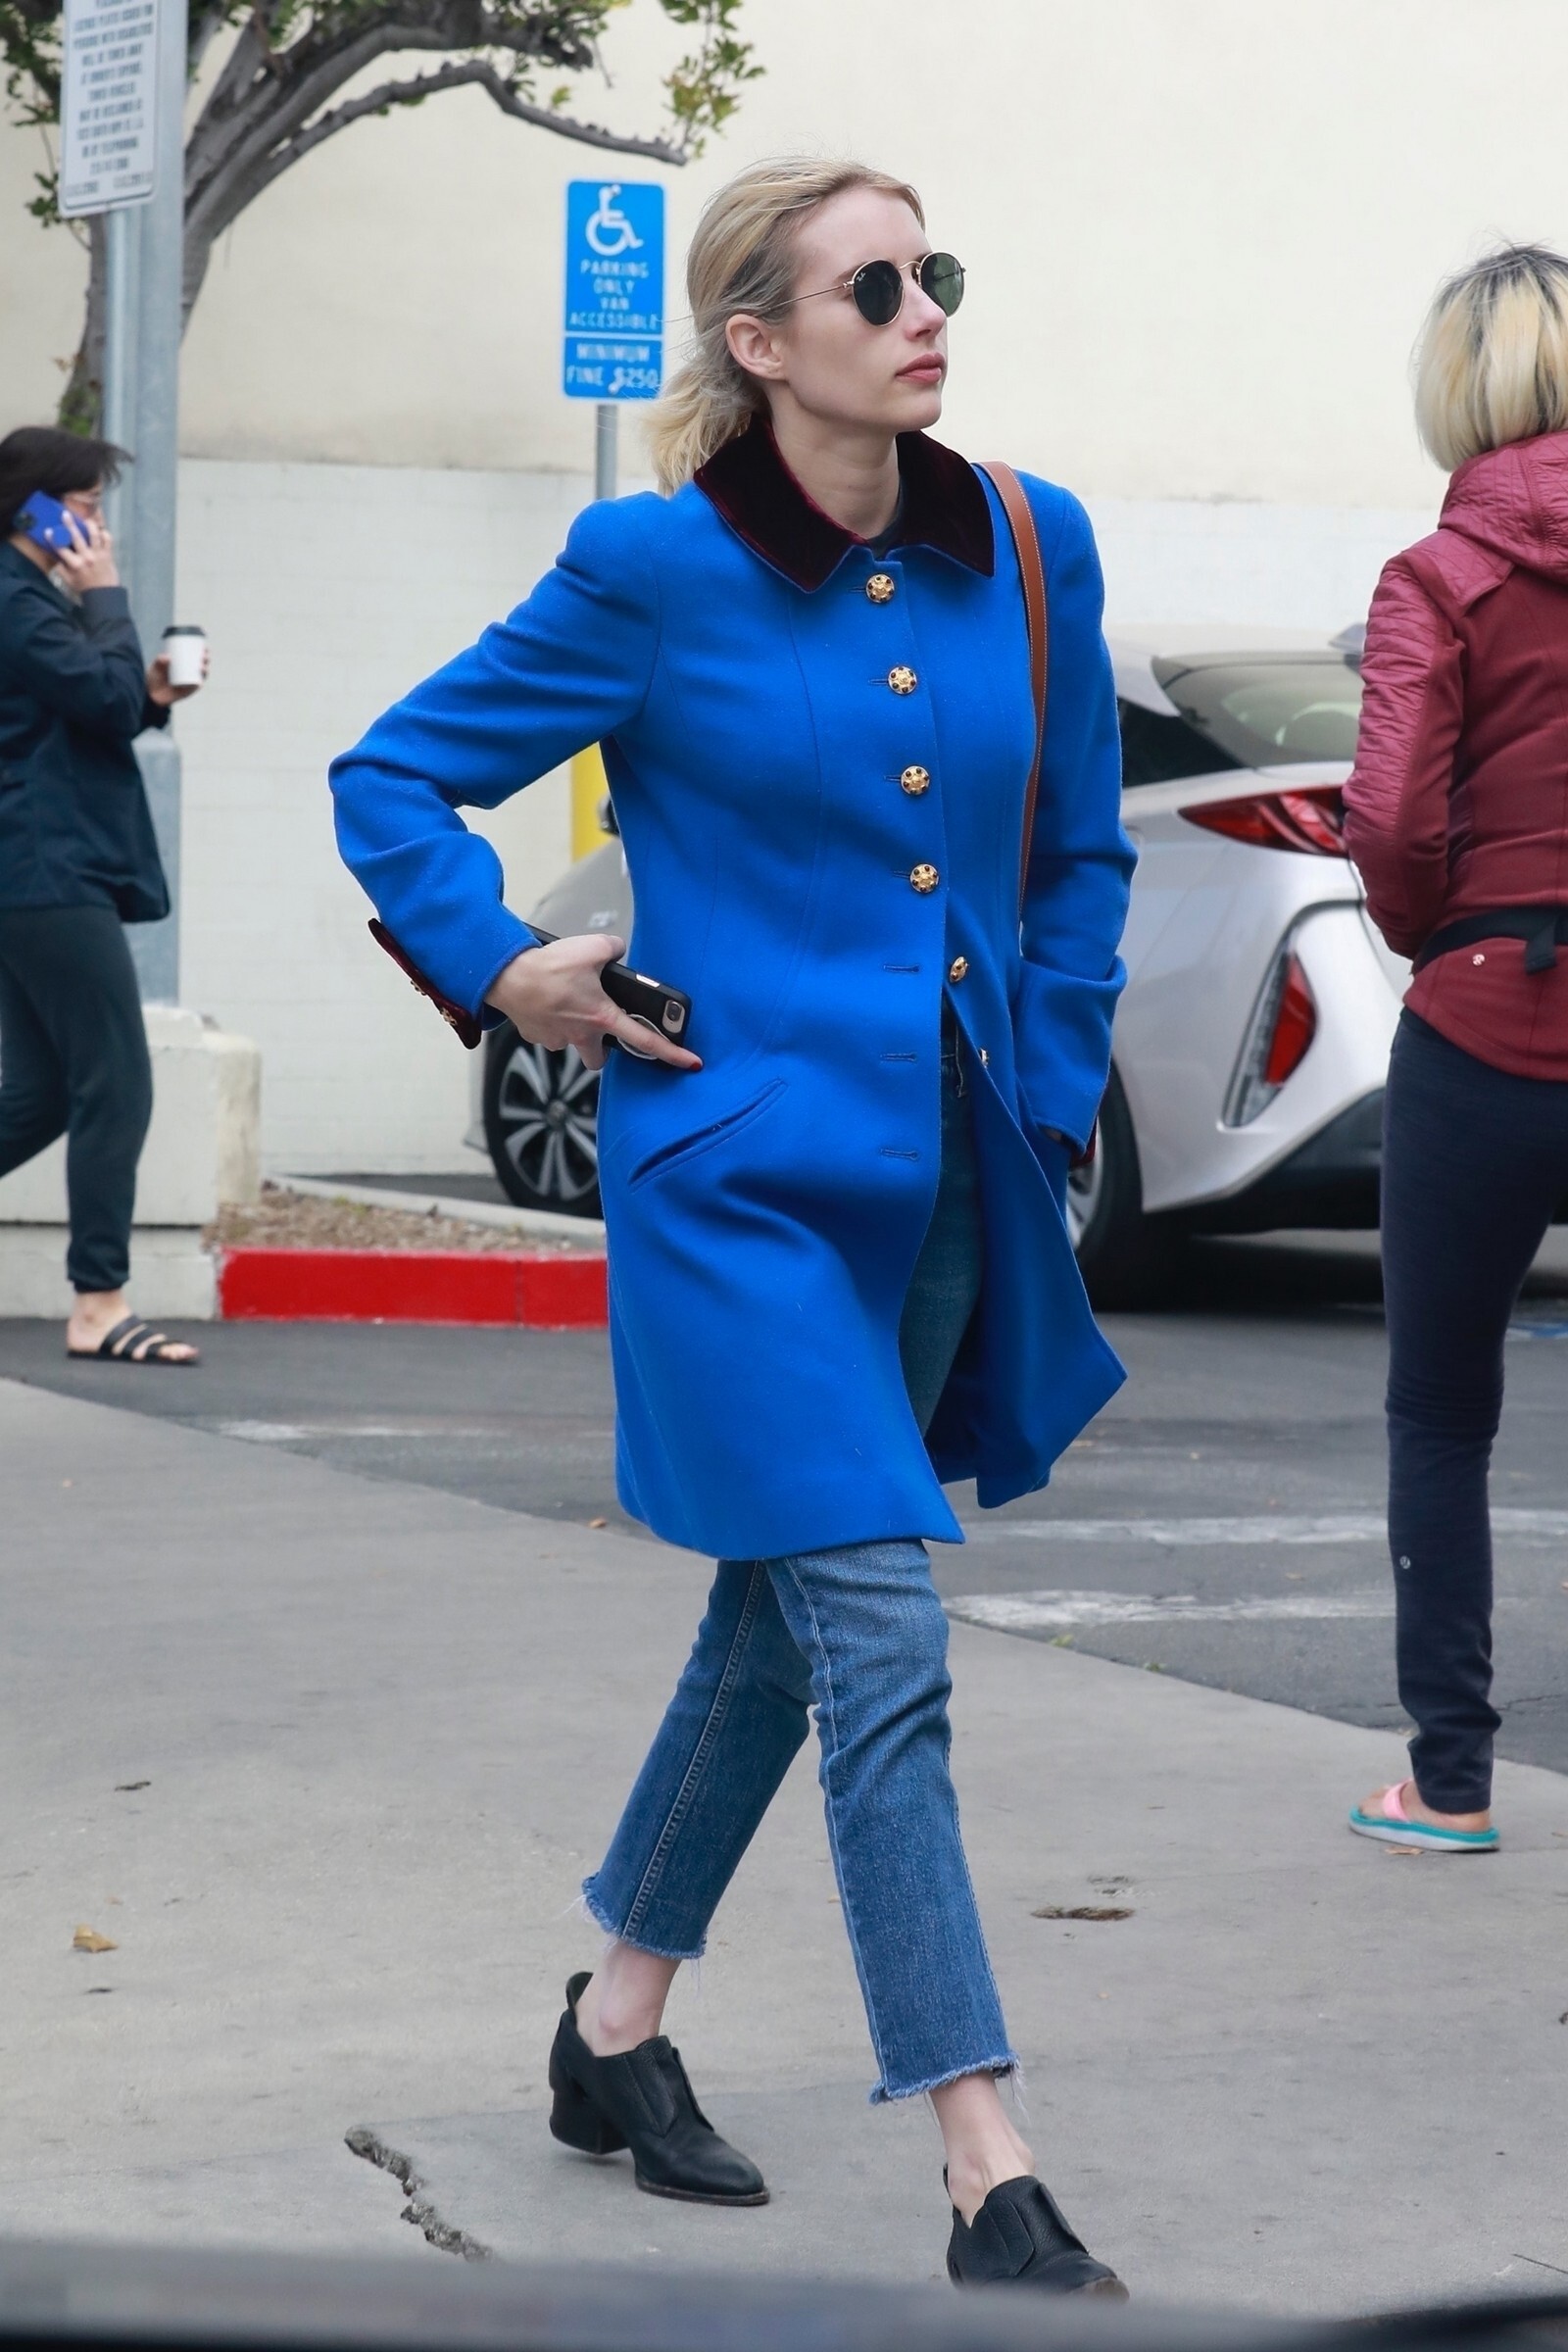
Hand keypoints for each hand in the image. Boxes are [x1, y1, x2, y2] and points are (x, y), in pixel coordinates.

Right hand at [54, 510, 118, 593]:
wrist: (104, 595)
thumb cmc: (84, 587)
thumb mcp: (68, 579)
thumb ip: (60, 567)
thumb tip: (53, 554)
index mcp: (75, 564)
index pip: (61, 549)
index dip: (53, 539)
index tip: (48, 531)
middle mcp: (86, 557)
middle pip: (76, 537)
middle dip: (70, 525)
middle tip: (65, 514)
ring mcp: (98, 555)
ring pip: (94, 535)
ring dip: (89, 525)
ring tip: (86, 520)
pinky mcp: (108, 555)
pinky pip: (108, 540)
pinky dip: (105, 534)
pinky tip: (100, 531)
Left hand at [145, 647, 209, 705]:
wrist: (153, 695)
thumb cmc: (154, 679)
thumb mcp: (155, 667)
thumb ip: (159, 661)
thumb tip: (168, 657)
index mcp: (183, 662)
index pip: (195, 654)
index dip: (202, 650)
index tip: (203, 645)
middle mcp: (189, 671)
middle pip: (202, 663)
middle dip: (206, 658)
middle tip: (203, 655)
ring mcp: (190, 681)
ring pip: (202, 674)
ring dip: (205, 669)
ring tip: (201, 666)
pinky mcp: (189, 690)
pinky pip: (197, 686)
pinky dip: (200, 682)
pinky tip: (200, 680)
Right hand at [486, 933, 700, 1074]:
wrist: (505, 976)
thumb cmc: (546, 968)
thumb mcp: (590, 947)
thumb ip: (612, 948)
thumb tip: (615, 950)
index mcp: (601, 1017)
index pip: (645, 1041)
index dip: (672, 1054)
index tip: (691, 1063)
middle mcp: (580, 1034)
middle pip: (598, 1058)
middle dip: (601, 1048)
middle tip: (598, 1026)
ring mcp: (556, 1038)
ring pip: (571, 1043)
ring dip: (572, 1028)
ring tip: (564, 1002)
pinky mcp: (536, 1035)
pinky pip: (548, 1032)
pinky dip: (549, 1019)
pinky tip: (545, 1000)